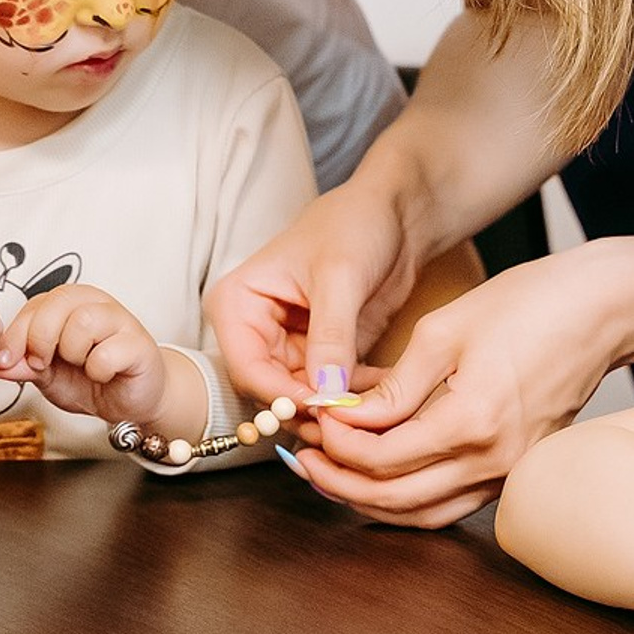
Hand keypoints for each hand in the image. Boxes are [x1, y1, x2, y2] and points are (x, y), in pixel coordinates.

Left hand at [0, 286, 164, 428]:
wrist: (130, 401)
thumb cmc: (91, 380)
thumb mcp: (48, 375)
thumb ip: (25, 365)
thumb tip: (1, 363)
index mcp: (69, 305)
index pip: (34, 304)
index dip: (16, 333)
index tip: (7, 359)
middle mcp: (95, 304)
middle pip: (57, 303)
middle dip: (40, 340)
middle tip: (44, 364)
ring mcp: (120, 320)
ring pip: (83, 321)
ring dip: (72, 353)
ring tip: (81, 365)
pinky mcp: (139, 344)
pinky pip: (107, 352)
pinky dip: (98, 370)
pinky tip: (103, 373)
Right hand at [205, 177, 419, 404]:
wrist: (395, 213)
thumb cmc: (354, 222)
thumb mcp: (340, 276)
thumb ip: (331, 336)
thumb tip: (325, 394)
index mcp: (238, 302)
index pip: (247, 367)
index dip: (281, 395)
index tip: (320, 408)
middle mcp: (257, 329)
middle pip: (271, 391)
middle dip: (309, 409)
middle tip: (348, 421)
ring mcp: (289, 345)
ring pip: (302, 399)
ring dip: (336, 408)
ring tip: (373, 408)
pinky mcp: (322, 355)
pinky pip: (331, 392)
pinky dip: (356, 398)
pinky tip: (385, 393)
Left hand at [278, 247, 624, 527]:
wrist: (602, 309)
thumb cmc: (531, 303)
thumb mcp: (447, 329)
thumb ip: (394, 383)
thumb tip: (349, 416)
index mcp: (473, 420)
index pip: (382, 458)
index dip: (337, 445)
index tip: (313, 421)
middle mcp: (494, 460)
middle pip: (397, 499)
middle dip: (341, 482)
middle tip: (304, 459)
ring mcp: (511, 472)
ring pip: (424, 514)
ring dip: (372, 500)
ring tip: (332, 474)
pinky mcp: (518, 469)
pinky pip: (453, 503)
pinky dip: (411, 499)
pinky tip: (383, 476)